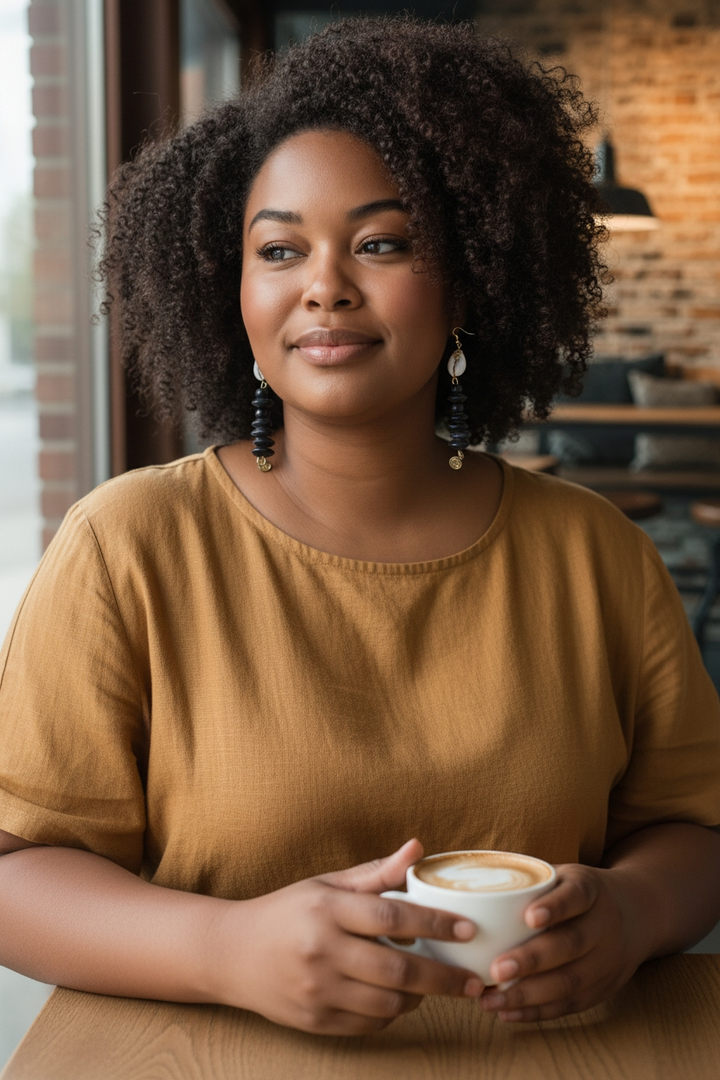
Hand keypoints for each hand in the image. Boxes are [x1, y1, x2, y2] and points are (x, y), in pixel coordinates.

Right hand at [211, 839, 482, 1034]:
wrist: (232, 954)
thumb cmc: (287, 911)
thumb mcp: (327, 884)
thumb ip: (376, 873)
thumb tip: (419, 848)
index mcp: (326, 908)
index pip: (392, 917)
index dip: (435, 925)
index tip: (468, 930)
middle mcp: (321, 951)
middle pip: (397, 970)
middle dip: (443, 977)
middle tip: (473, 980)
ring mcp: (316, 990)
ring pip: (388, 1003)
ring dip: (419, 997)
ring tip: (431, 985)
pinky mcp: (314, 1020)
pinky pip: (369, 1023)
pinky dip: (392, 1013)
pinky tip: (397, 997)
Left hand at [479, 863, 650, 1022]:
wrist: (635, 914)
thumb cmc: (577, 893)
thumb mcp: (564, 875)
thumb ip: (527, 882)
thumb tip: (468, 887)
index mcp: (591, 890)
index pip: (576, 896)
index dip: (555, 907)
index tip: (529, 917)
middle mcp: (605, 925)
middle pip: (571, 944)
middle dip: (532, 960)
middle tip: (496, 969)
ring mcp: (607, 960)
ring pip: (570, 981)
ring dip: (528, 994)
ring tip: (490, 999)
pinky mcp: (602, 989)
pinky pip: (569, 1005)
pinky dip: (537, 1011)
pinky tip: (507, 1012)